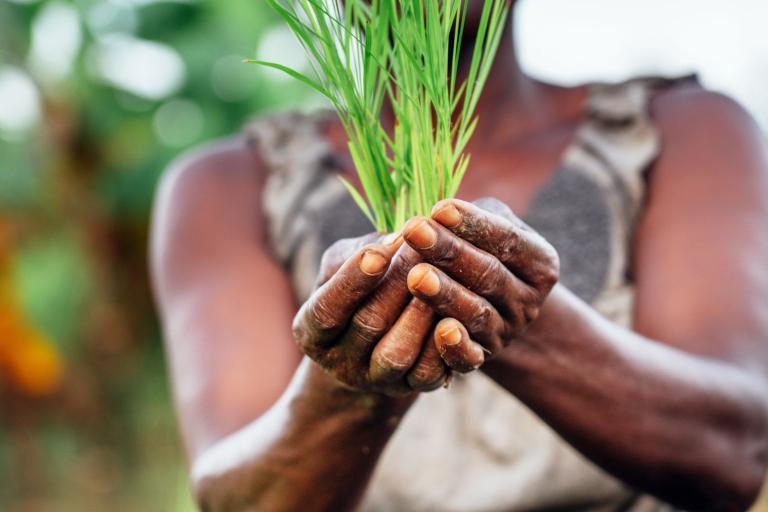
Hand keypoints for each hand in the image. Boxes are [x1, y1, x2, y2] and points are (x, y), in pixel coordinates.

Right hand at [291, 233, 448, 395]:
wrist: (379, 335)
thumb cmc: (360, 284)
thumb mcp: (344, 263)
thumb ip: (359, 251)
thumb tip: (396, 240)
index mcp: (312, 333)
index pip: (326, 310)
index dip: (352, 282)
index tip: (378, 253)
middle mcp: (339, 363)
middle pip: (368, 326)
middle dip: (397, 284)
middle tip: (422, 248)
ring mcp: (376, 381)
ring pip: (398, 353)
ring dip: (420, 313)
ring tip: (439, 276)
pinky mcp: (411, 388)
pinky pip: (429, 373)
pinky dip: (443, 342)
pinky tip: (455, 310)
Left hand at [402, 198, 559, 371]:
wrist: (492, 306)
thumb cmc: (482, 250)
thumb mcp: (488, 227)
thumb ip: (470, 220)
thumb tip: (434, 216)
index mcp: (539, 263)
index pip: (508, 240)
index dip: (473, 224)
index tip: (440, 208)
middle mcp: (528, 302)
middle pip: (490, 275)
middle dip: (450, 252)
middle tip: (415, 231)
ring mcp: (507, 333)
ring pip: (477, 314)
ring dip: (446, 294)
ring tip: (416, 275)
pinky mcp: (482, 358)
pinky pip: (470, 357)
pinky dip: (456, 346)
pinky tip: (440, 330)